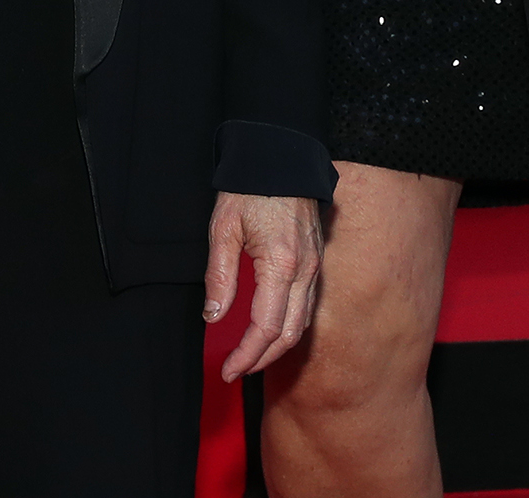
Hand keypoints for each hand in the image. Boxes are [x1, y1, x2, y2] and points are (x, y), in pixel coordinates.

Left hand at [204, 191, 321, 380]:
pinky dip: (289, 327)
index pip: (266, 328)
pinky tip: (270, 331)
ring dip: (276, 347)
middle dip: (261, 359)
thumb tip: (213, 316)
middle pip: (289, 334)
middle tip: (235, 370)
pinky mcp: (315, 261)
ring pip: (301, 323)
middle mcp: (305, 270)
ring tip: (249, 357)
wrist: (280, 157)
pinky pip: (307, 306)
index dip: (247, 355)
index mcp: (281, 264)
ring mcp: (314, 266)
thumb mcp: (223, 229)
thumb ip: (219, 276)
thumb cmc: (250, 188)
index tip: (228, 369)